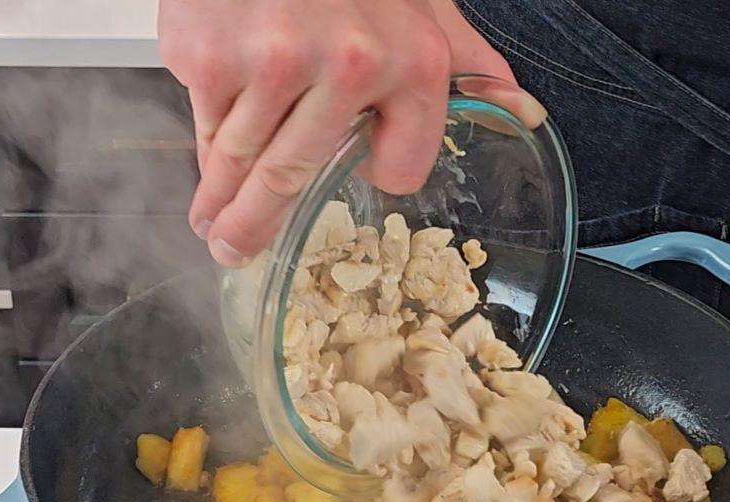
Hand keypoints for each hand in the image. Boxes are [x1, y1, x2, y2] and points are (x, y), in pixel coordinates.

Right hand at [158, 0, 530, 265]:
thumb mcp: (423, 2)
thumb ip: (468, 60)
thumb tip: (524, 114)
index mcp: (411, 62)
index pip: (401, 166)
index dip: (381, 170)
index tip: (358, 177)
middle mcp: (346, 67)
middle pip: (294, 179)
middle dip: (257, 226)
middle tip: (236, 248)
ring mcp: (272, 64)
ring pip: (241, 161)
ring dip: (219, 200)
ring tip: (209, 220)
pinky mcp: (209, 56)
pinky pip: (205, 121)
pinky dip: (204, 128)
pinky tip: (213, 119)